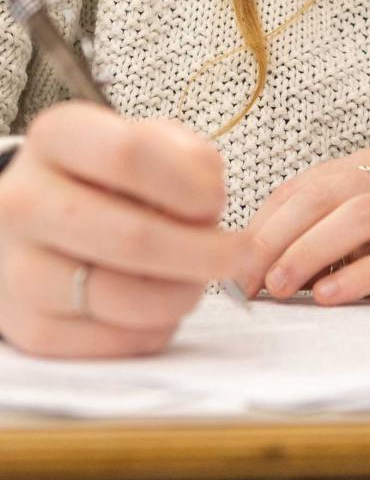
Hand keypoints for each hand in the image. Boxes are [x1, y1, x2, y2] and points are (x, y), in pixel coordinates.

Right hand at [0, 101, 249, 357]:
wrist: (40, 222)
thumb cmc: (110, 177)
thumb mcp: (148, 142)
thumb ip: (188, 158)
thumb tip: (210, 202)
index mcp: (56, 138)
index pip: (130, 156)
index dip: (189, 183)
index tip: (218, 201)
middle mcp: (23, 202)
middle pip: (132, 236)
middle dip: (203, 252)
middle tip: (238, 254)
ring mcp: (18, 270)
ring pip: (124, 297)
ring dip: (183, 292)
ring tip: (199, 277)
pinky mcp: (29, 329)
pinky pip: (112, 341)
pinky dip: (155, 327)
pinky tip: (162, 302)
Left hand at [237, 150, 369, 303]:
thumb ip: (331, 244)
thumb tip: (262, 270)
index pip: (304, 186)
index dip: (261, 223)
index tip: (228, 264)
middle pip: (327, 192)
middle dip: (277, 235)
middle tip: (244, 278)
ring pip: (362, 214)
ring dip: (312, 249)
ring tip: (280, 285)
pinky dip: (362, 273)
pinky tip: (331, 295)